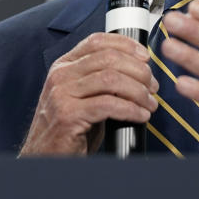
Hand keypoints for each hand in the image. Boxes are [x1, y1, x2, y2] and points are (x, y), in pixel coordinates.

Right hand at [19, 32, 158, 155]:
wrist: (47, 157)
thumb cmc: (69, 128)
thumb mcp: (82, 96)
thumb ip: (100, 80)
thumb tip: (137, 72)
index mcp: (64, 66)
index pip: (97, 41)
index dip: (126, 45)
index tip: (145, 57)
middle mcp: (61, 75)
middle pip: (108, 58)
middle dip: (138, 71)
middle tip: (152, 86)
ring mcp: (62, 94)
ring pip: (111, 79)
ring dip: (138, 91)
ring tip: (149, 103)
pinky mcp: (68, 115)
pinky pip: (108, 105)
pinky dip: (131, 109)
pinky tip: (140, 116)